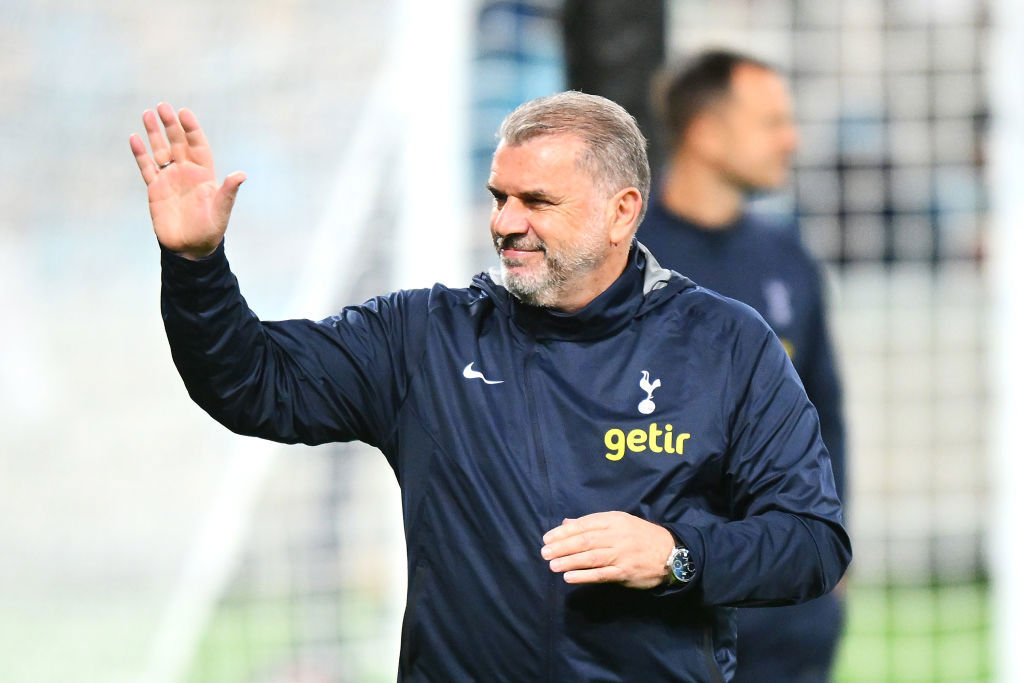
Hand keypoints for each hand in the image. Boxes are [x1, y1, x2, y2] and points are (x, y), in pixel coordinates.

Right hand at [129, 103, 245, 258]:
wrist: (190, 248)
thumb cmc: (210, 230)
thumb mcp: (221, 210)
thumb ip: (228, 192)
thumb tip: (240, 175)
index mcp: (204, 174)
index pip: (197, 145)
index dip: (192, 129)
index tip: (184, 113)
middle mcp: (186, 172)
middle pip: (178, 143)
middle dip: (171, 125)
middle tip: (162, 106)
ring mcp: (170, 179)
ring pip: (160, 150)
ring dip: (154, 133)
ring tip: (147, 113)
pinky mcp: (155, 189)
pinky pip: (147, 167)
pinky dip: (140, 153)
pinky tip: (134, 138)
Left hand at [540, 511, 674, 588]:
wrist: (670, 552)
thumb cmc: (640, 535)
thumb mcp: (619, 522)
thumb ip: (592, 523)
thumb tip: (566, 522)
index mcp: (613, 520)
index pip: (584, 524)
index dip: (563, 532)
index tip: (547, 538)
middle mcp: (616, 536)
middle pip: (584, 541)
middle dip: (562, 547)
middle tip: (544, 552)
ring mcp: (621, 555)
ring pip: (590, 558)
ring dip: (569, 562)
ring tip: (552, 565)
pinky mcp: (624, 572)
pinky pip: (601, 574)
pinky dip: (584, 576)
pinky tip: (569, 577)